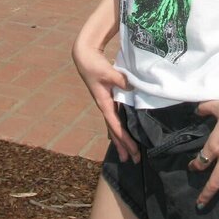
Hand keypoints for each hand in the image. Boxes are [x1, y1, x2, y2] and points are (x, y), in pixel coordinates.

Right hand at [71, 43, 138, 162]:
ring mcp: (106, 103)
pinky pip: (115, 117)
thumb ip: (120, 80)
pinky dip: (119, 128)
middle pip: (114, 131)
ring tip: (127, 154)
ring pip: (114, 126)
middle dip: (123, 146)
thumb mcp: (108, 72)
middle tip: (133, 160)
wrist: (85, 57)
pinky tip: (123, 133)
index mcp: (104, 104)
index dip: (125, 139)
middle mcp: (105, 107)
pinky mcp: (108, 98)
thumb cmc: (95, 65)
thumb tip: (132, 88)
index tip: (133, 150)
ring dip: (121, 140)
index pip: (116, 126)